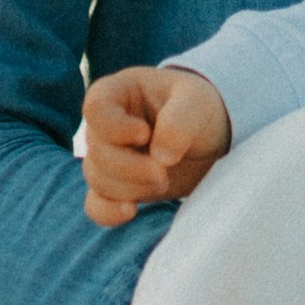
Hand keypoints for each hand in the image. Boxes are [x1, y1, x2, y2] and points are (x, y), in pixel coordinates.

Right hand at [79, 64, 233, 225]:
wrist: (208, 138)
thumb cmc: (198, 108)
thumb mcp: (197, 101)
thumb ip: (179, 121)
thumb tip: (160, 157)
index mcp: (117, 93)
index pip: (96, 108)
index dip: (115, 127)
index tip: (144, 134)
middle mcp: (105, 126)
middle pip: (97, 151)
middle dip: (130, 168)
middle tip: (163, 172)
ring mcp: (108, 158)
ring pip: (98, 179)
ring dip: (130, 188)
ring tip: (163, 181)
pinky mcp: (117, 187)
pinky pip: (96, 205)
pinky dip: (108, 212)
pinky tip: (129, 212)